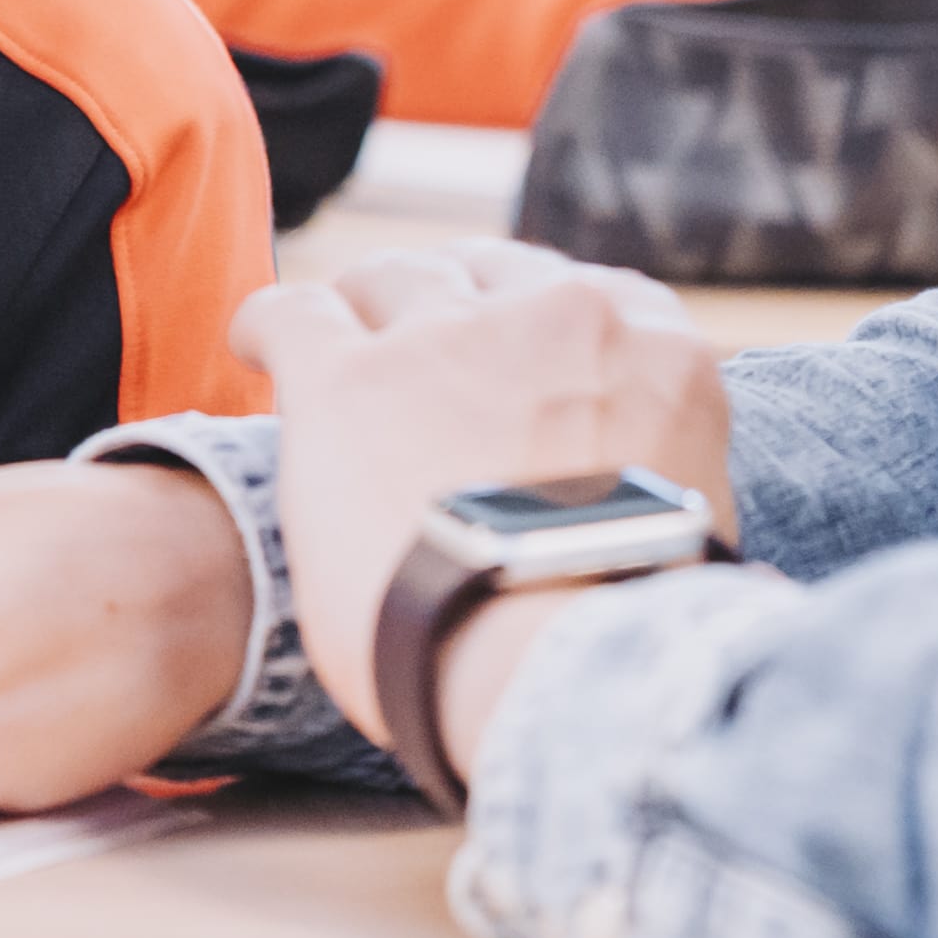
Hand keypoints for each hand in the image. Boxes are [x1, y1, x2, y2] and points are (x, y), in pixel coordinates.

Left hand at [235, 240, 729, 747]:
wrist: (558, 662)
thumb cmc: (621, 635)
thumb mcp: (680, 514)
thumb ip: (640, 466)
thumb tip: (608, 498)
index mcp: (655, 349)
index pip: (584, 295)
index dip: (529, 321)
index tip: (502, 355)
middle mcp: (557, 315)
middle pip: (480, 274)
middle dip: (443, 306)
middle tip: (411, 356)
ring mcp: (448, 339)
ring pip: (389, 280)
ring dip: (363, 312)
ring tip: (332, 348)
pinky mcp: (349, 380)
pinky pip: (294, 312)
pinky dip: (271, 325)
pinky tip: (258, 345)